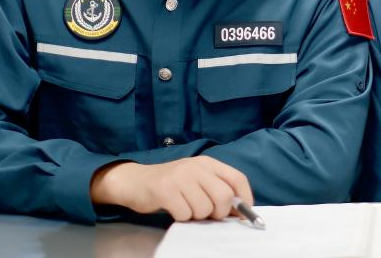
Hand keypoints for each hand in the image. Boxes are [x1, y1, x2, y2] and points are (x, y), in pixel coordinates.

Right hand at [90, 156, 252, 221]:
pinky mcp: (165, 190)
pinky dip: (182, 218)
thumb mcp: (197, 180)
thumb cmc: (171, 185)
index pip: (238, 179)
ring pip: (205, 209)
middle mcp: (196, 166)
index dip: (245, 199)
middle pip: (225, 196)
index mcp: (208, 163)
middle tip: (207, 214)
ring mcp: (180, 177)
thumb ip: (217, 188)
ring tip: (186, 208)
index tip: (243, 215)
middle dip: (219, 213)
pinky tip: (174, 209)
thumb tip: (242, 210)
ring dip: (197, 216)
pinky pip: (185, 214)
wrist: (135, 181)